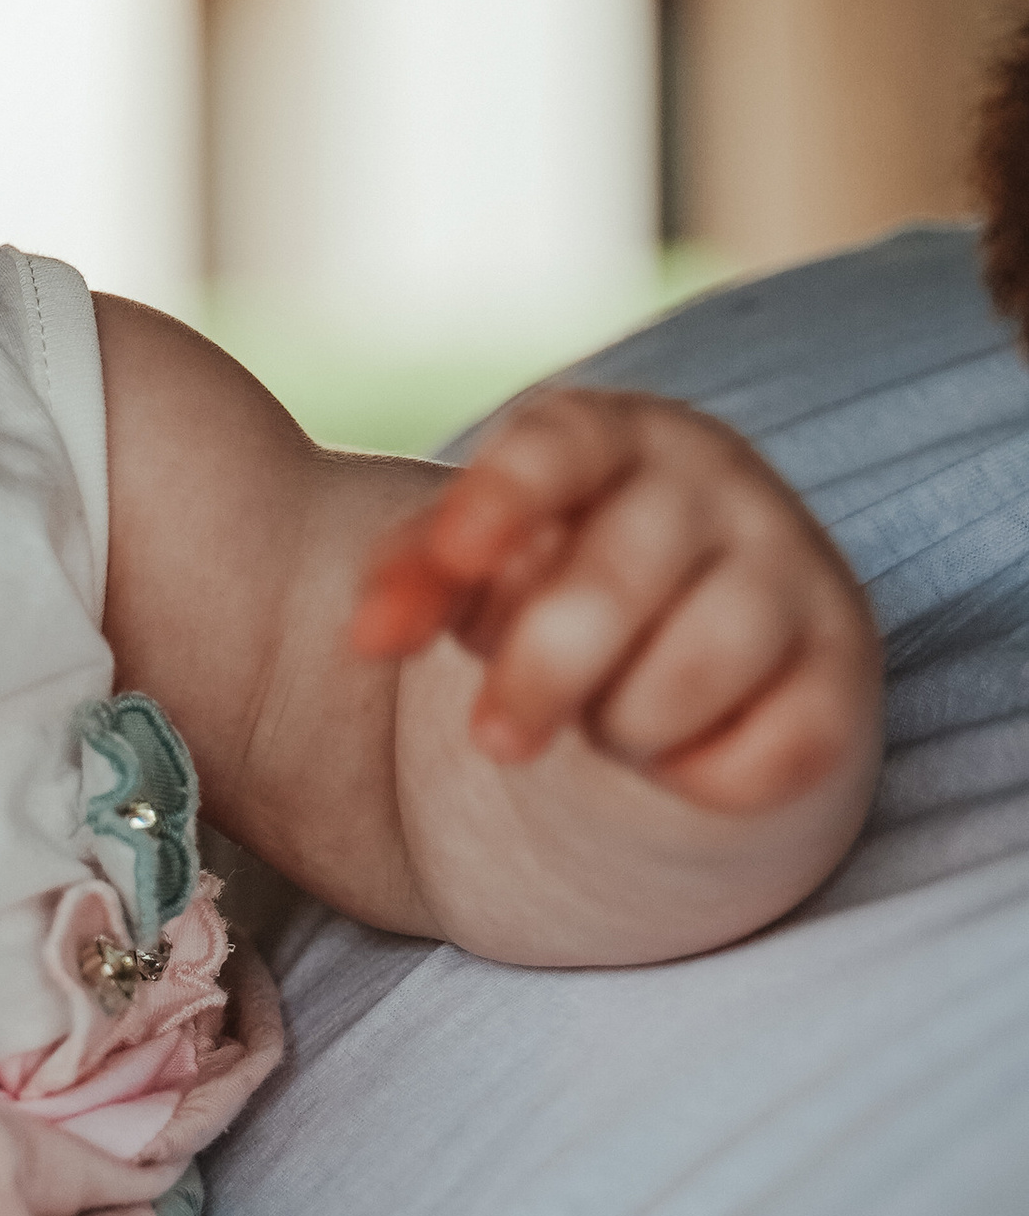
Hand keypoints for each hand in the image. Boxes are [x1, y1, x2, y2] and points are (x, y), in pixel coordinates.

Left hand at [349, 388, 879, 814]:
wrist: (696, 648)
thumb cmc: (559, 585)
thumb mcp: (480, 561)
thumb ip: (419, 575)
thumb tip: (369, 634)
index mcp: (613, 435)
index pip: (556, 447)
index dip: (500, 499)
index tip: (455, 558)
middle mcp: (716, 485)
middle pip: (616, 582)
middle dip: (538, 676)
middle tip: (494, 737)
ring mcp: (796, 572)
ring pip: (692, 674)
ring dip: (623, 727)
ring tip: (609, 717)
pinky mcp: (846, 675)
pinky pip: (769, 755)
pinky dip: (702, 780)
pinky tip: (679, 758)